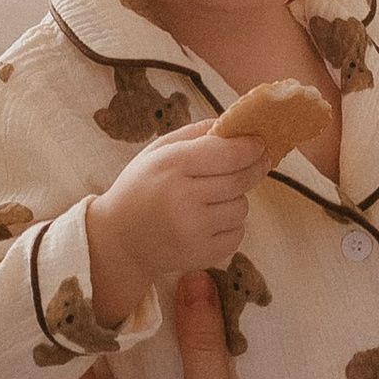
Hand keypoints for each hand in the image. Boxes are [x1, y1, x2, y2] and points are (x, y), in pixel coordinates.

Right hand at [86, 123, 257, 328]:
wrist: (119, 240)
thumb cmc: (141, 188)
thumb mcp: (158, 152)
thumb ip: (195, 134)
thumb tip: (235, 124)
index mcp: (171, 165)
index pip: (227, 153)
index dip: (250, 146)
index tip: (259, 143)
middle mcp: (183, 198)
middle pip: (240, 179)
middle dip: (252, 168)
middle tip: (257, 162)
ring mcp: (193, 230)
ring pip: (242, 207)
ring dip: (236, 199)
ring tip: (212, 199)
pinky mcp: (201, 254)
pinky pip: (238, 233)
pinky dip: (231, 225)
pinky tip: (209, 221)